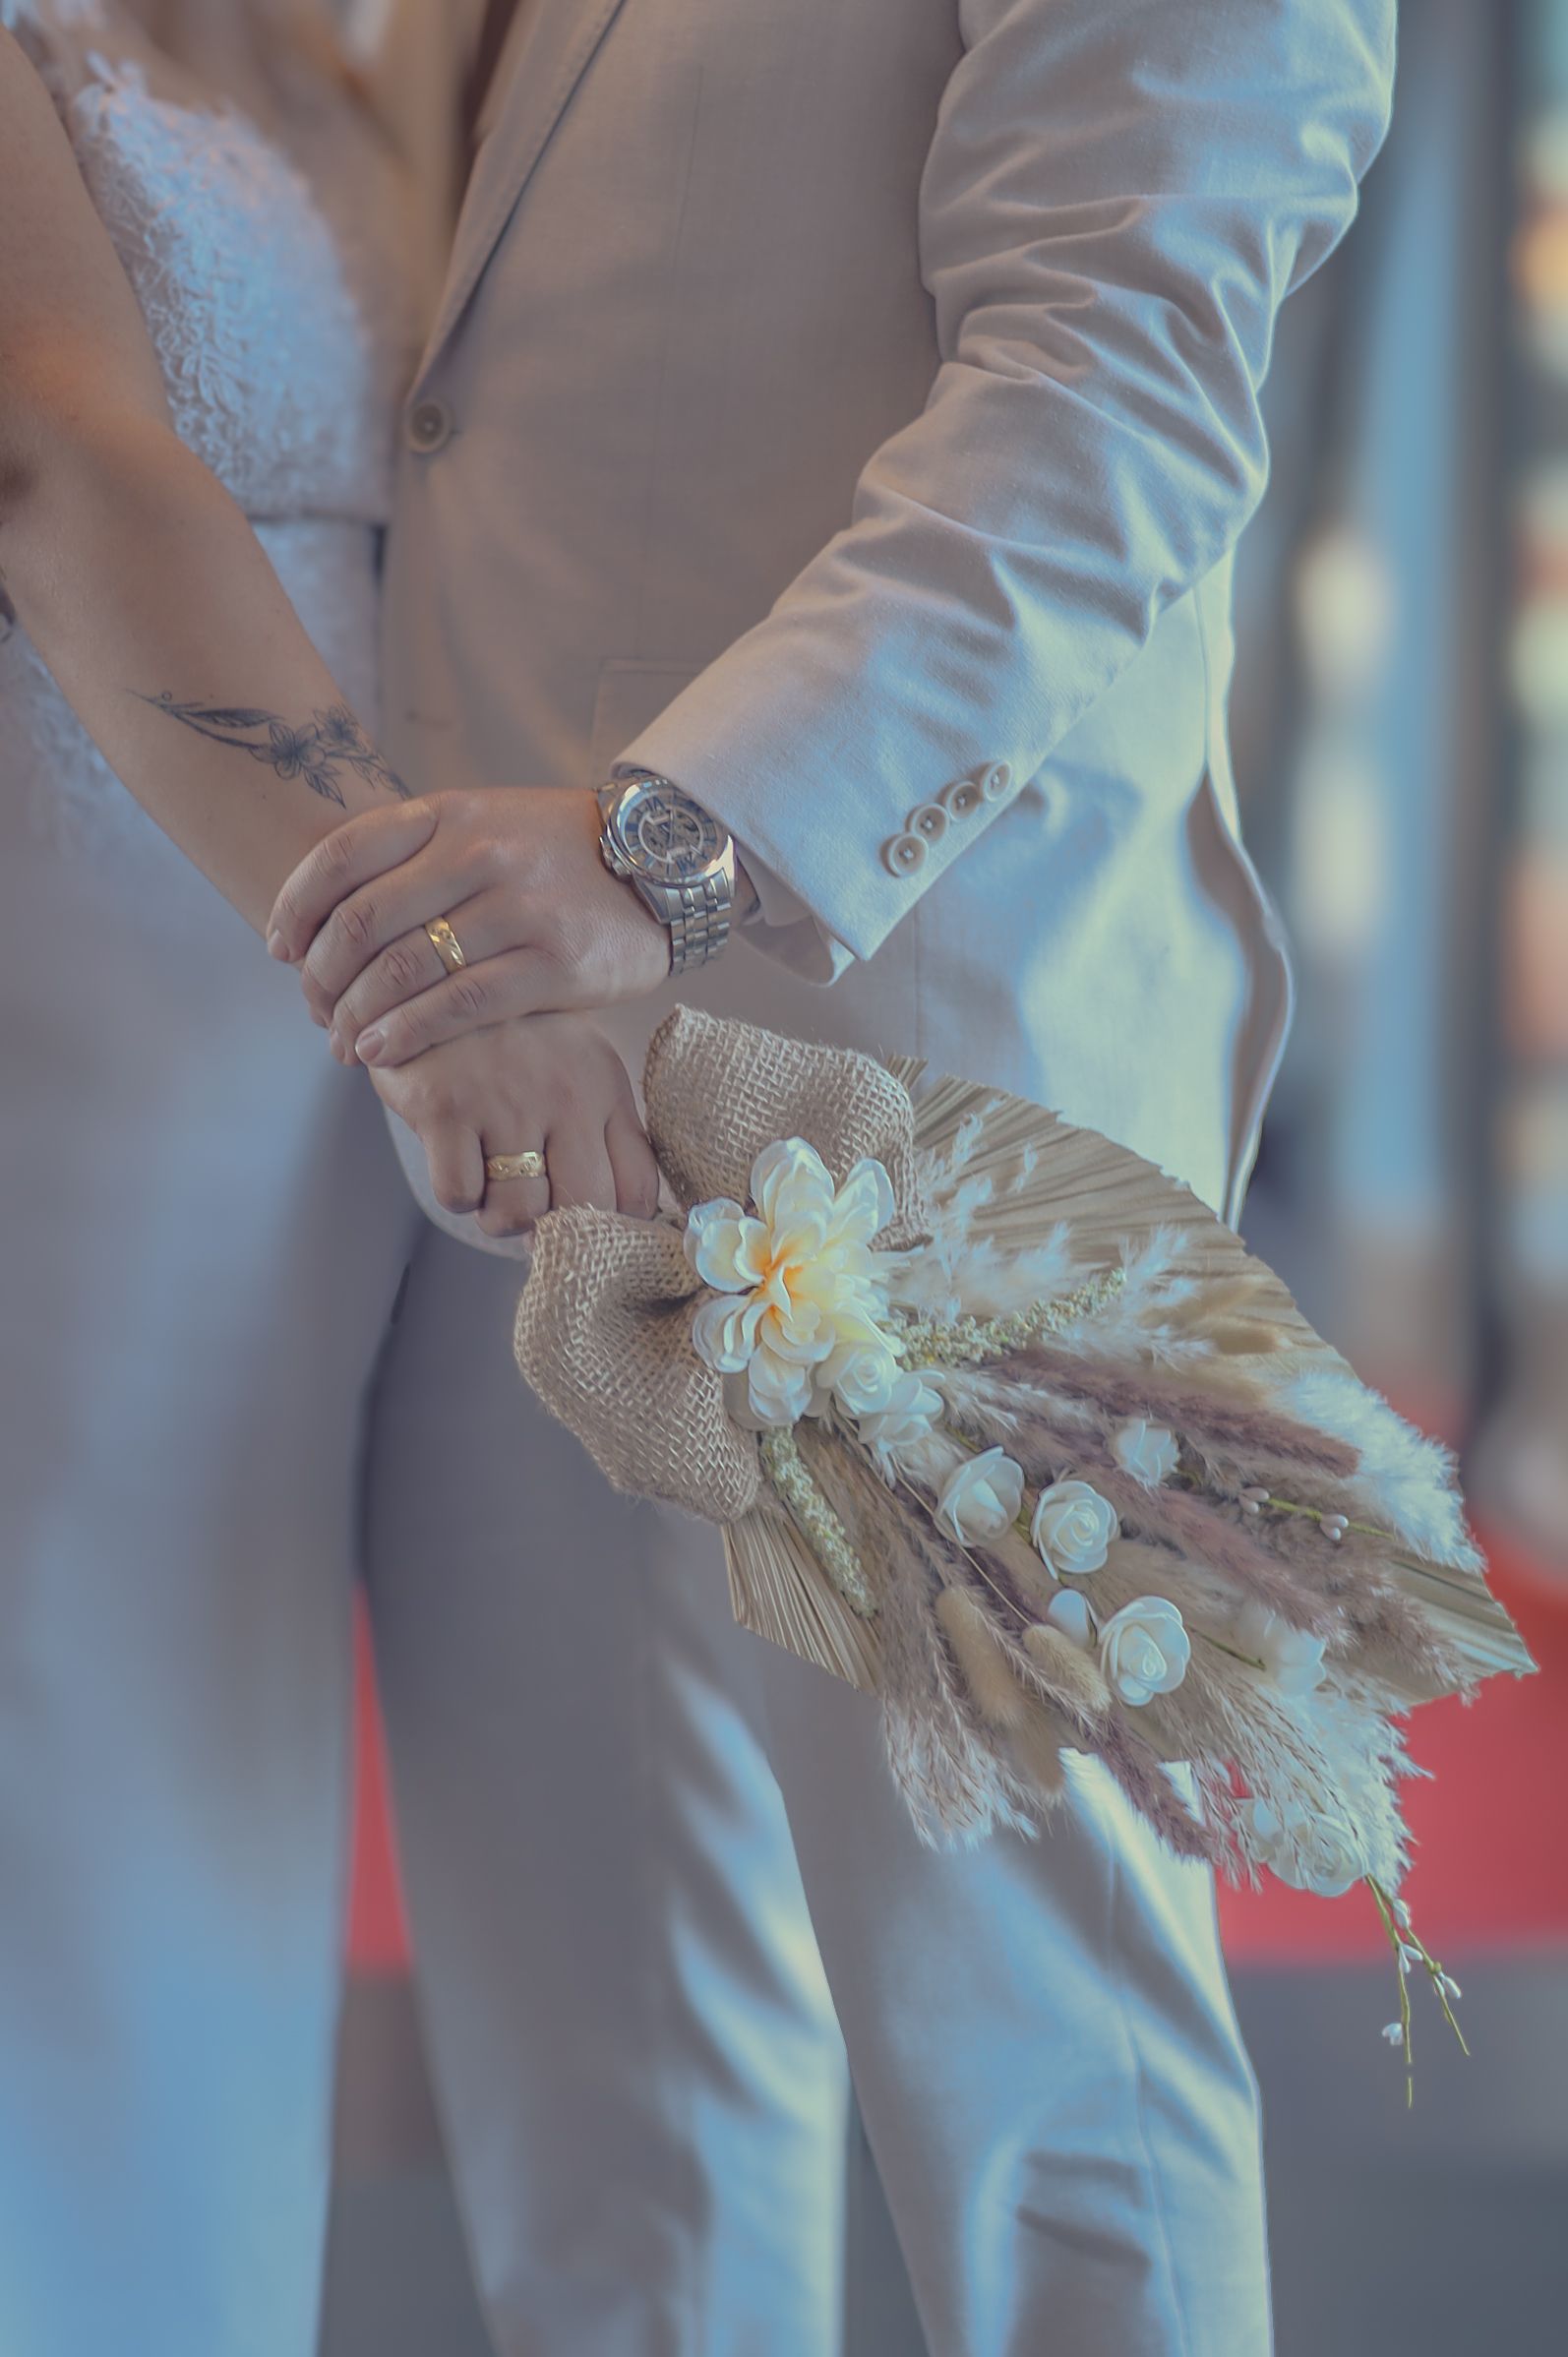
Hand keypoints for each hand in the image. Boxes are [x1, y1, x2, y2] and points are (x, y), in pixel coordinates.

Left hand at [265, 788, 673, 1068]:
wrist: (665, 869)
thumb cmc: (563, 855)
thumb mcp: (490, 824)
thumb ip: (420, 855)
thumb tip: (334, 911)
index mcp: (452, 814)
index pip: (343, 855)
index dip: (294, 906)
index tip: (279, 948)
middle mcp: (480, 855)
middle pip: (363, 922)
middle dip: (321, 977)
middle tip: (311, 1010)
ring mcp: (518, 909)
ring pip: (404, 970)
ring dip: (357, 1016)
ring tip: (341, 1044)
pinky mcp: (554, 964)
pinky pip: (459, 1007)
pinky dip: (407, 1034)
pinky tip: (382, 1053)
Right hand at [369, 1012, 660, 1240]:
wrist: (438, 969)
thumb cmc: (515, 1038)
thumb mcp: (577, 1067)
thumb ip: (604, 1132)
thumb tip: (615, 1220)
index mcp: (605, 1087)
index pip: (637, 1189)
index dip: (617, 1228)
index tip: (593, 1232)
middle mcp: (565, 1094)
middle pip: (584, 1209)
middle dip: (557, 1227)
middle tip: (533, 1207)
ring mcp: (506, 1100)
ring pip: (517, 1212)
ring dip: (500, 1213)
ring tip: (491, 1177)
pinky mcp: (446, 1105)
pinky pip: (459, 1195)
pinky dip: (457, 1192)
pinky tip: (454, 1154)